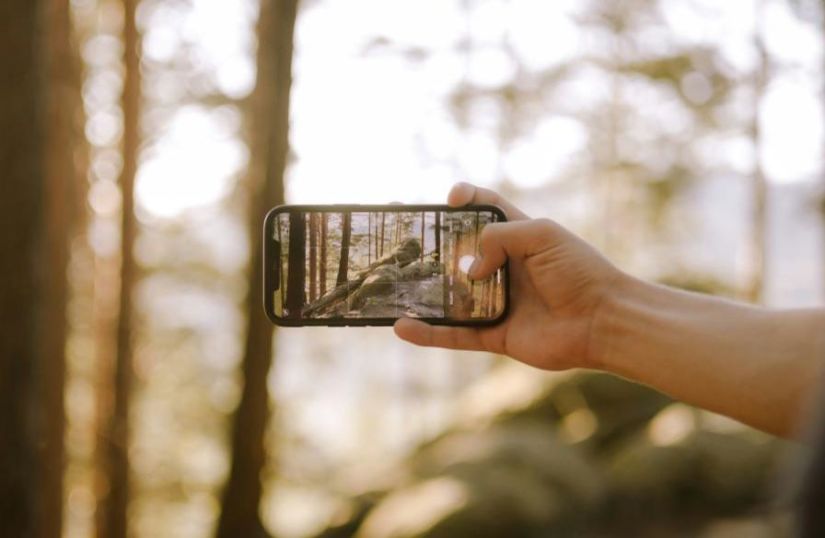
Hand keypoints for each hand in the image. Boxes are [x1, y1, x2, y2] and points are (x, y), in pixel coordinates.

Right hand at [393, 182, 622, 370]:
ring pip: (450, 297)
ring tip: (387, 283)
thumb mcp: (541, 235)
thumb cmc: (580, 270)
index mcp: (518, 237)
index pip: (485, 210)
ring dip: (420, 292)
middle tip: (395, 237)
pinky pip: (455, 335)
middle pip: (458, 254)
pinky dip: (429, 333)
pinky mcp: (496, 335)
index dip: (466, 200)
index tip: (448, 199)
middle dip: (428, 246)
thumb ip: (499, 238)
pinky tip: (402, 327)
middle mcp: (504, 268)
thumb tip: (468, 268)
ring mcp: (497, 302)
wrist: (604, 321)